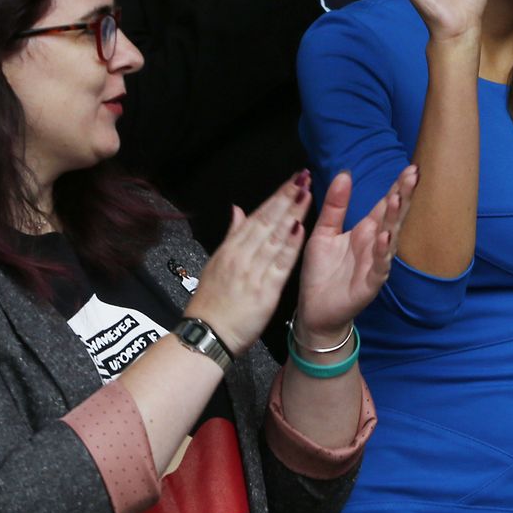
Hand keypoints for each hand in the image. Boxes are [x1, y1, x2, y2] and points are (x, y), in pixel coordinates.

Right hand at [183, 172, 311, 355]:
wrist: (206, 335)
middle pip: (267, 221)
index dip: (276, 197)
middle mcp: (241, 255)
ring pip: (275, 237)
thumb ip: (232, 236)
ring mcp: (252, 271)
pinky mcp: (263, 290)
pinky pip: (279, 264)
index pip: (257, 216)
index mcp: (231, 249)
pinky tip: (301, 229)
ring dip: (292, 213)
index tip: (292, 180)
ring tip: (307, 193)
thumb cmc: (212, 303)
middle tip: (303, 177)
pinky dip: (290, 245)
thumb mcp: (217, 264)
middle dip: (287, 197)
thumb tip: (237, 209)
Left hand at [292, 166, 417, 342]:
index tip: (411, 167)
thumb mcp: (323, 232)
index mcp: (365, 231)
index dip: (397, 187)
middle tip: (414, 175)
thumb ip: (335, 205)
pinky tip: (386, 237)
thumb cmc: (321, 272)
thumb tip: (345, 174)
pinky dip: (384, 253)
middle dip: (404, 196)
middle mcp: (375, 245)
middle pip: (393, 217)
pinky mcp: (369, 284)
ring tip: (398, 200)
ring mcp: (375, 264)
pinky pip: (379, 266)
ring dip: (394, 219)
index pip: (384, 205)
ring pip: (390, 238)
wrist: (314, 310)